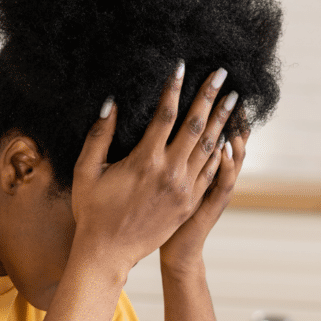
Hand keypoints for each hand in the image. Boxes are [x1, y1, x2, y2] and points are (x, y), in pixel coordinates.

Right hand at [70, 63, 239, 277]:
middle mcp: (169, 173)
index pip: (165, 115)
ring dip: (221, 121)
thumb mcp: (86, 171)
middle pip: (195, 126)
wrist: (108, 253)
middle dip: (209, 97)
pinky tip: (226, 137)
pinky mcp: (189, 204)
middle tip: (222, 75)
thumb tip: (111, 103)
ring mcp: (183, 190)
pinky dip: (221, 152)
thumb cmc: (92, 211)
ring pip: (208, 148)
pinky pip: (210, 172)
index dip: (174, 89)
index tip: (182, 67)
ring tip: (233, 99)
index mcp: (144, 161)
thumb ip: (99, 135)